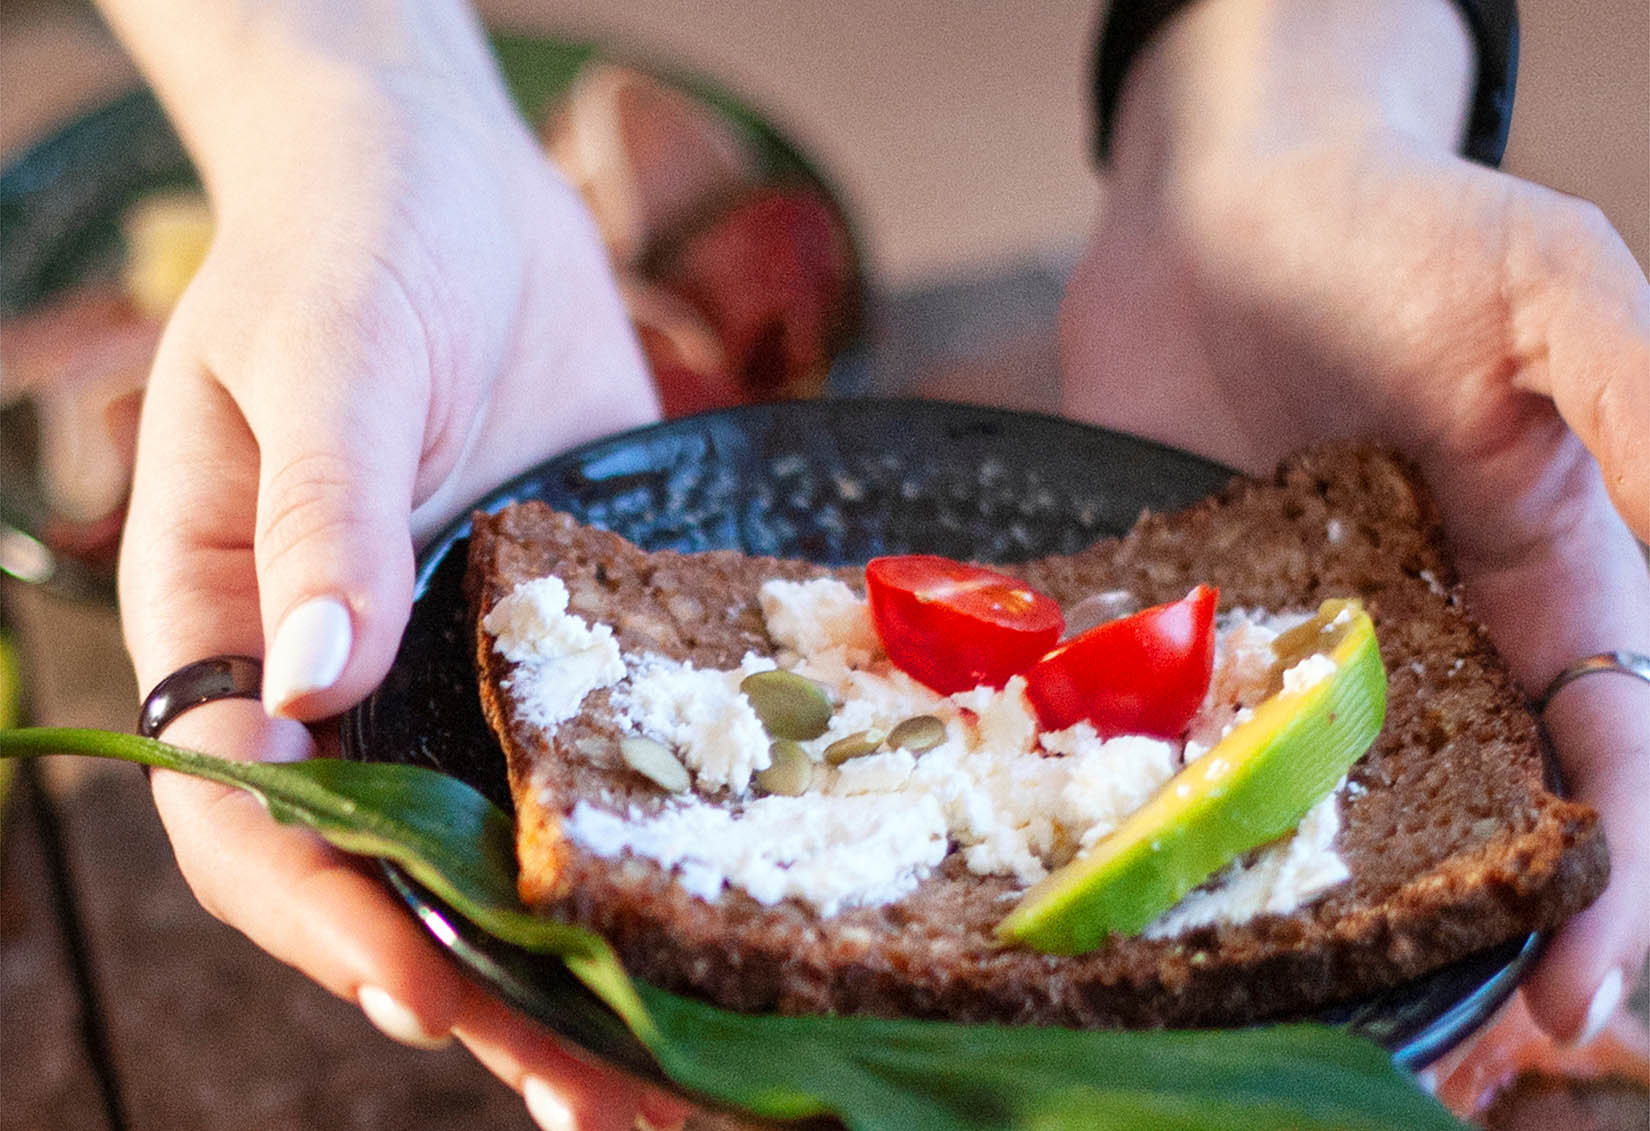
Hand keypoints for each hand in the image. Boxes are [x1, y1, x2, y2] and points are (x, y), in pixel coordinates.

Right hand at [110, 7, 682, 1125]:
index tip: (425, 986)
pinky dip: (646, 858)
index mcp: (236, 631)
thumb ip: (322, 509)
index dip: (329, 916)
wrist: (452, 181)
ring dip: (579, 969)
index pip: (253, 814)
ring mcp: (461, 670)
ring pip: (503, 851)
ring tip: (665, 1085)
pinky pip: (598, 766)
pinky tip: (716, 934)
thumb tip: (317, 673)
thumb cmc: (348, 243)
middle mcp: (349, 680)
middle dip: (484, 996)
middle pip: (391, 877)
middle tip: (593, 1098)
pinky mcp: (563, 642)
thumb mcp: (323, 355)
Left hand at [1060, 0, 1648, 1045]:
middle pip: (1478, 823)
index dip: (1612, 894)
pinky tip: (1152, 891)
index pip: (1611, 769)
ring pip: (1336, 809)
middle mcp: (1436, 638)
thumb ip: (1646, 419)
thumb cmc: (1402, 226)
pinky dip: (1188, 820)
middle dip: (1471, 945)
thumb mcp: (1557, 299)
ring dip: (1334, 918)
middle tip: (1430, 1062)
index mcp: (1556, 585)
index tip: (1571, 1001)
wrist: (1221, 201)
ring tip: (1301, 1026)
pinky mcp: (1190, 626)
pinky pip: (1191, 743)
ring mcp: (1306, 642)